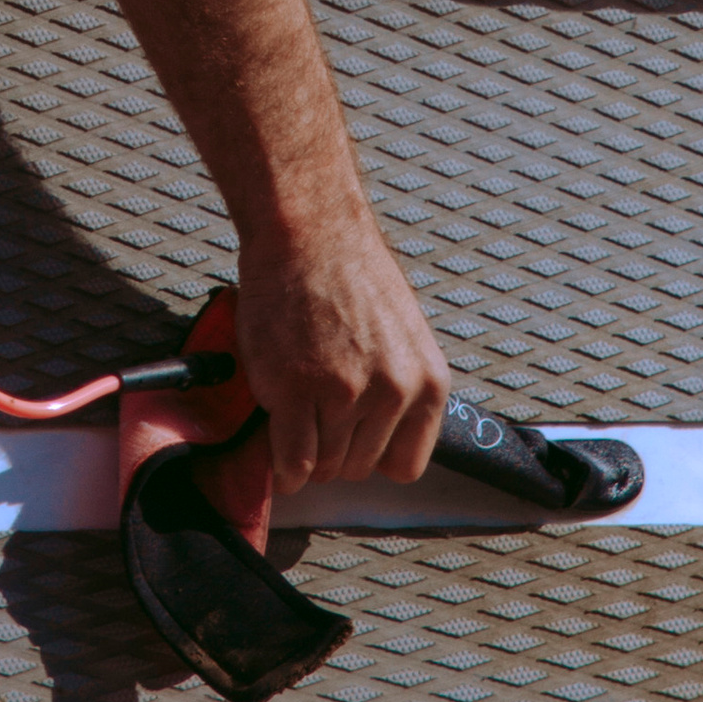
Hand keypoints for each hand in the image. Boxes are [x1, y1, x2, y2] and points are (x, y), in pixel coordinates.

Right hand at [231, 197, 450, 494]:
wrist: (308, 233)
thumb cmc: (348, 275)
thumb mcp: (402, 336)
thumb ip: (398, 389)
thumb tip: (375, 438)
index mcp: (428, 382)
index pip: (406, 465)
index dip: (372, 454)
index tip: (353, 441)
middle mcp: (394, 393)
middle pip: (358, 468)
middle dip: (333, 449)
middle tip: (314, 415)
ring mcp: (344, 394)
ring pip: (322, 466)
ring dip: (303, 451)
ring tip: (294, 412)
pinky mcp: (295, 391)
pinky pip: (291, 461)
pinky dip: (280, 466)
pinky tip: (275, 449)